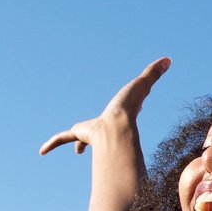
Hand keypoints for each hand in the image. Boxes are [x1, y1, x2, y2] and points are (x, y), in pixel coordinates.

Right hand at [40, 56, 171, 155]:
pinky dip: (52, 144)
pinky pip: (62, 138)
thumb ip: (153, 73)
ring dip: (77, 142)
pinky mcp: (78, 134)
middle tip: (94, 138)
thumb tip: (169, 59)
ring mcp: (90, 131)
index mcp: (116, 115)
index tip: (126, 113)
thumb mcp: (142, 85)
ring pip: (78, 137)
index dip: (121, 111)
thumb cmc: (130, 108)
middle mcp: (103, 125)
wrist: (116, 129)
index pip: (118, 113)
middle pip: (98, 129)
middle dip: (98, 133)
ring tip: (78, 150)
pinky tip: (42, 151)